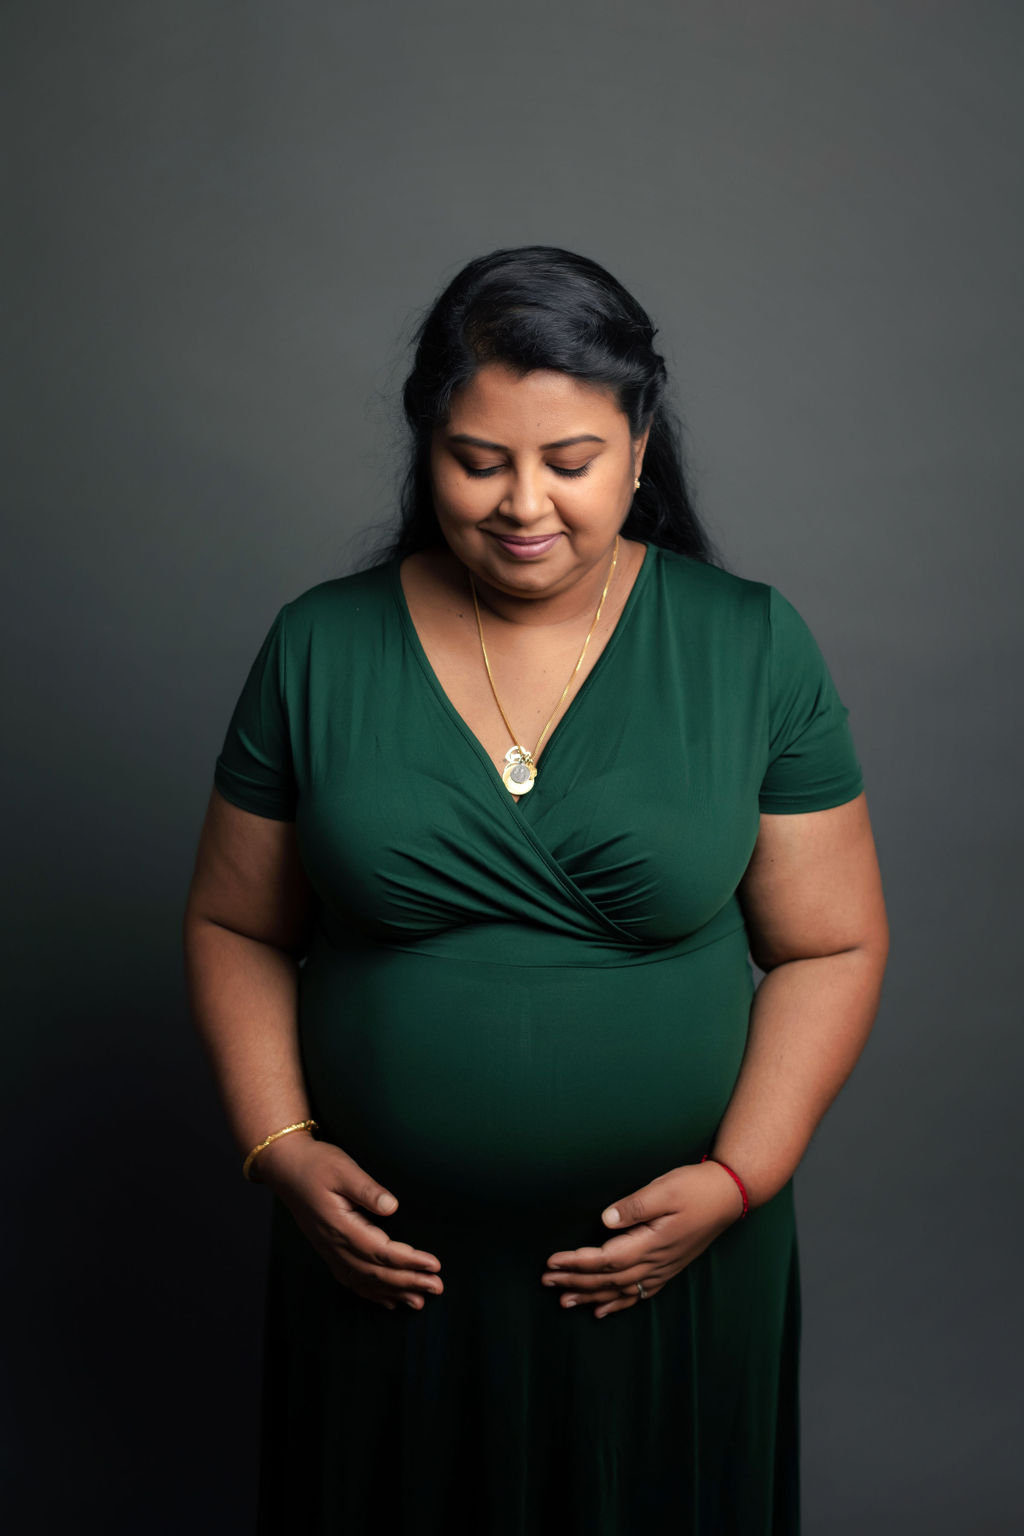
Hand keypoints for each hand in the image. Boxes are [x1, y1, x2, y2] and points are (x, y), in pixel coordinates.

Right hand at [255, 1133, 443, 1311]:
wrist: (286, 1167)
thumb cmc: (317, 1164)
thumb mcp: (343, 1169)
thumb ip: (367, 1189)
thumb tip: (392, 1206)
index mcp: (340, 1226)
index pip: (381, 1251)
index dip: (409, 1261)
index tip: (434, 1264)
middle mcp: (334, 1245)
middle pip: (376, 1272)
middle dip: (408, 1282)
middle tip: (437, 1287)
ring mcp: (330, 1251)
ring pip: (365, 1281)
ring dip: (393, 1293)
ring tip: (419, 1302)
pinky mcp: (329, 1251)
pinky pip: (352, 1280)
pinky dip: (372, 1293)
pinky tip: (388, 1302)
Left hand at [541, 1160, 744, 1318]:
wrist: (729, 1196)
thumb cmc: (696, 1188)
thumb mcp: (665, 1189)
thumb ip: (634, 1206)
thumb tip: (605, 1221)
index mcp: (651, 1243)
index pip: (606, 1259)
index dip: (577, 1263)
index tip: (551, 1262)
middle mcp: (655, 1262)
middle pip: (608, 1279)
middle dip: (575, 1280)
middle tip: (546, 1281)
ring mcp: (663, 1268)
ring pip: (621, 1291)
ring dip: (591, 1295)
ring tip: (565, 1301)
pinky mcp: (668, 1267)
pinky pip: (639, 1293)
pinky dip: (618, 1303)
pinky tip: (602, 1310)